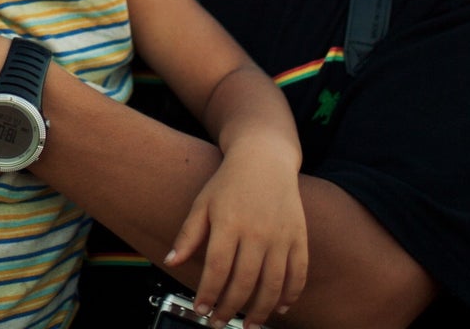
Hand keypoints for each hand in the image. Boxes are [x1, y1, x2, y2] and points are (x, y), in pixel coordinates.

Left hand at [163, 146, 308, 327]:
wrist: (265, 158)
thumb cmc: (229, 182)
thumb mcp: (202, 203)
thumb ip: (188, 234)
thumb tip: (171, 261)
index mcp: (228, 222)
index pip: (217, 268)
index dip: (208, 294)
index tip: (201, 310)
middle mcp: (256, 231)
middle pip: (243, 282)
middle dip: (229, 309)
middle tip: (219, 322)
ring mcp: (280, 235)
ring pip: (272, 284)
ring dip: (260, 311)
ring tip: (248, 325)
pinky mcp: (298, 236)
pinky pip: (298, 273)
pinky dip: (291, 295)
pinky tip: (280, 308)